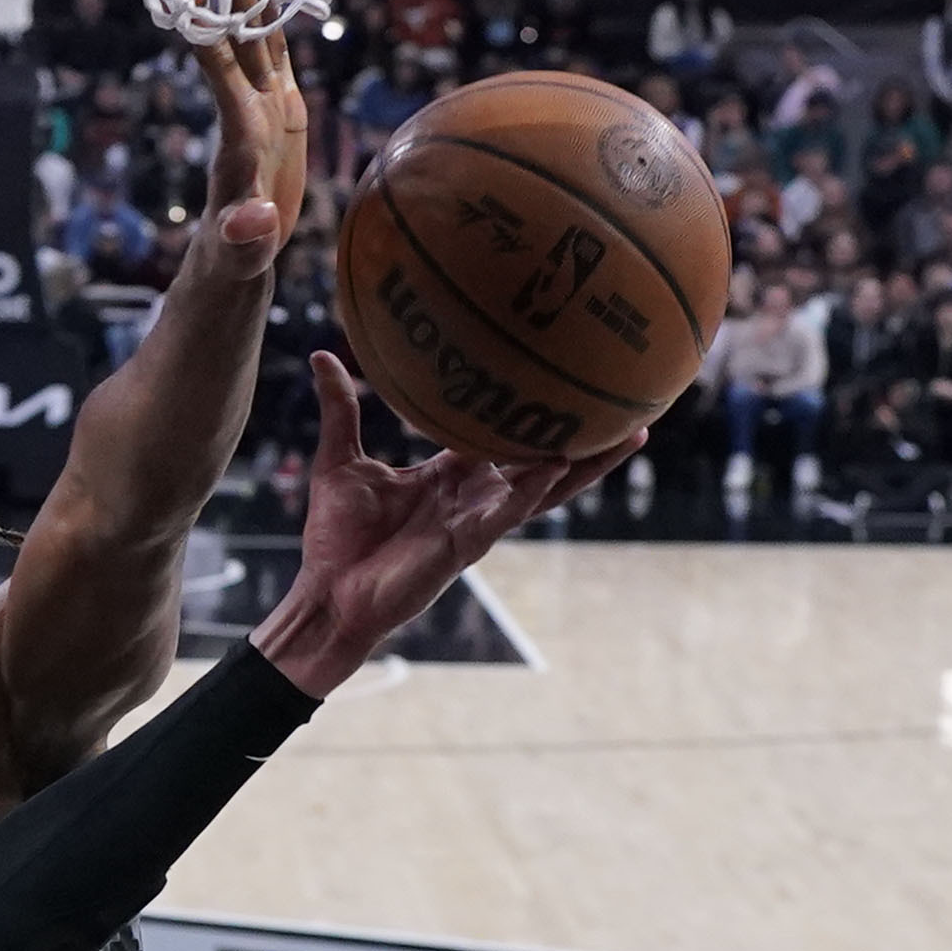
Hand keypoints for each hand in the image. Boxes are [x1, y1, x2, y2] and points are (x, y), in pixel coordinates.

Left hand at [192, 0, 309, 279]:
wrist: (239, 255)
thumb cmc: (234, 261)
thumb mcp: (239, 258)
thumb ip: (245, 242)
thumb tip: (251, 226)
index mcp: (238, 139)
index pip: (223, 77)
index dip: (211, 35)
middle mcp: (246, 111)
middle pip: (242, 36)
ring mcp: (263, 105)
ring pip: (260, 33)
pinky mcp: (280, 110)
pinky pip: (279, 51)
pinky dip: (279, 14)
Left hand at [251, 352, 627, 686]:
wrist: (327, 595)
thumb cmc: (337, 538)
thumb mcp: (339, 461)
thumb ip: (342, 409)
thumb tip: (322, 355)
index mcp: (450, 473)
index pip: (502, 434)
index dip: (533, 407)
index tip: (563, 371)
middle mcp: (474, 493)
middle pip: (543, 458)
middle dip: (585, 434)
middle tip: (628, 401)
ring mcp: (477, 519)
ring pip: (545, 487)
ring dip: (586, 463)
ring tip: (630, 433)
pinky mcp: (467, 545)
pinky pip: (508, 513)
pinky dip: (533, 489)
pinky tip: (559, 465)